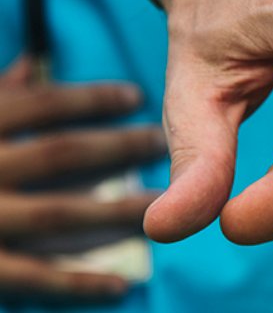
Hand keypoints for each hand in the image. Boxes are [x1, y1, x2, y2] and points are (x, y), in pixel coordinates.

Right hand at [0, 58, 163, 302]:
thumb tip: (30, 66)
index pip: (41, 106)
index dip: (92, 99)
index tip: (135, 96)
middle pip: (62, 155)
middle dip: (119, 148)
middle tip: (162, 145)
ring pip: (59, 214)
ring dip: (116, 211)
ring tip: (160, 205)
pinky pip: (32, 280)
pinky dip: (77, 286)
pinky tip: (120, 287)